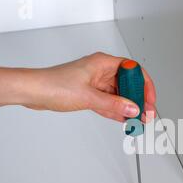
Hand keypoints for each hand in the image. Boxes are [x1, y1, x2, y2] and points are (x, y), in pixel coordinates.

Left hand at [24, 52, 156, 122]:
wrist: (33, 91)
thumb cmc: (53, 84)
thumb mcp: (89, 97)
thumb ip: (113, 105)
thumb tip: (132, 108)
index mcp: (103, 62)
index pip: (133, 70)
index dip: (144, 84)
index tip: (149, 99)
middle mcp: (101, 71)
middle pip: (128, 83)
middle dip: (138, 99)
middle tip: (145, 113)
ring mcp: (95, 82)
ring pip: (119, 94)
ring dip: (128, 107)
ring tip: (136, 120)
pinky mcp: (89, 93)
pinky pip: (109, 102)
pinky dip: (116, 111)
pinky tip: (123, 119)